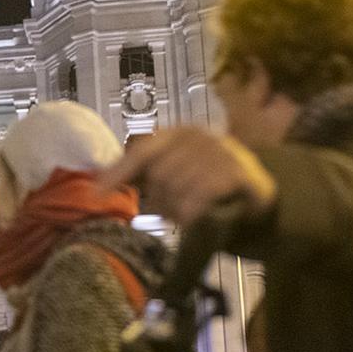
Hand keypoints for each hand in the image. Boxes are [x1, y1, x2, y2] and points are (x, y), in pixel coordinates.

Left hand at [96, 127, 274, 230]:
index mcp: (177, 133)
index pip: (141, 153)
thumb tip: (99, 182)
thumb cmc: (206, 179)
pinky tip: (193, 218)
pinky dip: (192, 212)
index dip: (118, 174)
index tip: (96, 195)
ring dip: (176, 209)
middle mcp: (197, 136)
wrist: (256, 187)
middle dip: (159, 200)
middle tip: (167, 213)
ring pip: (179, 188)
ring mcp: (220, 151)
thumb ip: (141, 174)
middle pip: (160, 175)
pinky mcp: (237, 172)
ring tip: (183, 215)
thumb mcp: (173, 172)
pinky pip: (200, 197)